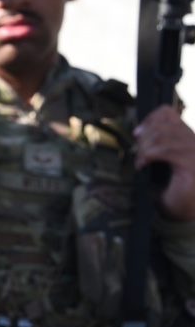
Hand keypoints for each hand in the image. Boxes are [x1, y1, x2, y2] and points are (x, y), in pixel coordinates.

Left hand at [134, 105, 194, 220]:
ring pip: (162, 136)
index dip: (148, 119)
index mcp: (189, 138)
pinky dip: (148, 156)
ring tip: (141, 162)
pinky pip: (165, 150)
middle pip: (162, 123)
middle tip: (138, 154)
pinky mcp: (193, 164)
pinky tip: (144, 166)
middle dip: (144, 137)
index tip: (137, 134)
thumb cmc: (171, 189)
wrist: (184, 213)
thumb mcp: (162, 161)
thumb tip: (138, 130)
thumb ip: (158, 143)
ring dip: (144, 149)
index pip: (167, 113)